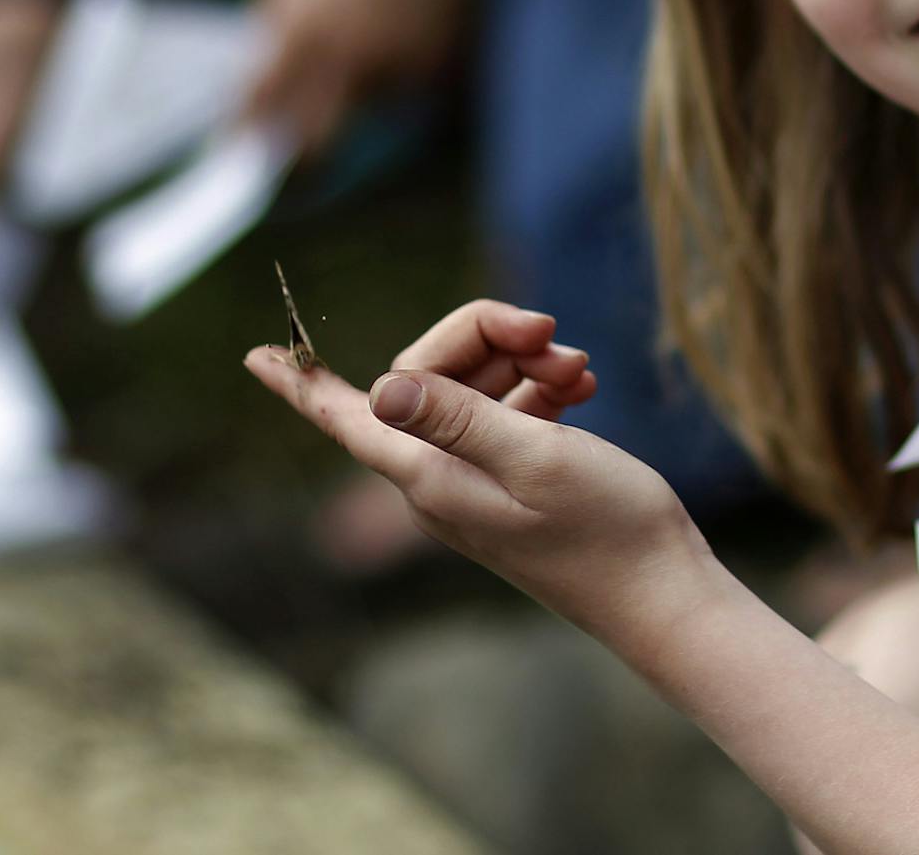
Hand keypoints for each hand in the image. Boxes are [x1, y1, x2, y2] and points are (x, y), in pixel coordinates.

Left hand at [244, 0, 483, 151]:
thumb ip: (284, 7)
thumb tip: (274, 45)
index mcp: (299, 30)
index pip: (259, 105)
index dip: (246, 130)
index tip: (241, 144)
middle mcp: (350, 62)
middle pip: (317, 140)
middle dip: (305, 150)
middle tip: (303, 151)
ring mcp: (405, 67)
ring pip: (382, 100)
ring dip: (380, 79)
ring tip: (391, 18)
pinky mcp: (454, 62)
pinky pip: (431, 83)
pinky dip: (427, 62)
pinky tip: (430, 15)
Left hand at [246, 301, 713, 640]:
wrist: (662, 590)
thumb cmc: (605, 528)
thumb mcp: (533, 459)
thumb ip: (457, 419)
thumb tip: (380, 389)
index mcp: (431, 477)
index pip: (347, 420)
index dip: (300, 384)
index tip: (256, 354)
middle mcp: (442, 478)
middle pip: (426, 377)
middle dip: (484, 339)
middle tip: (549, 328)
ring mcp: (479, 479)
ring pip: (474, 389)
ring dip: (523, 363)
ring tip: (578, 364)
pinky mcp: (515, 480)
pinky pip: (508, 413)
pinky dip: (540, 389)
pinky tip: (582, 384)